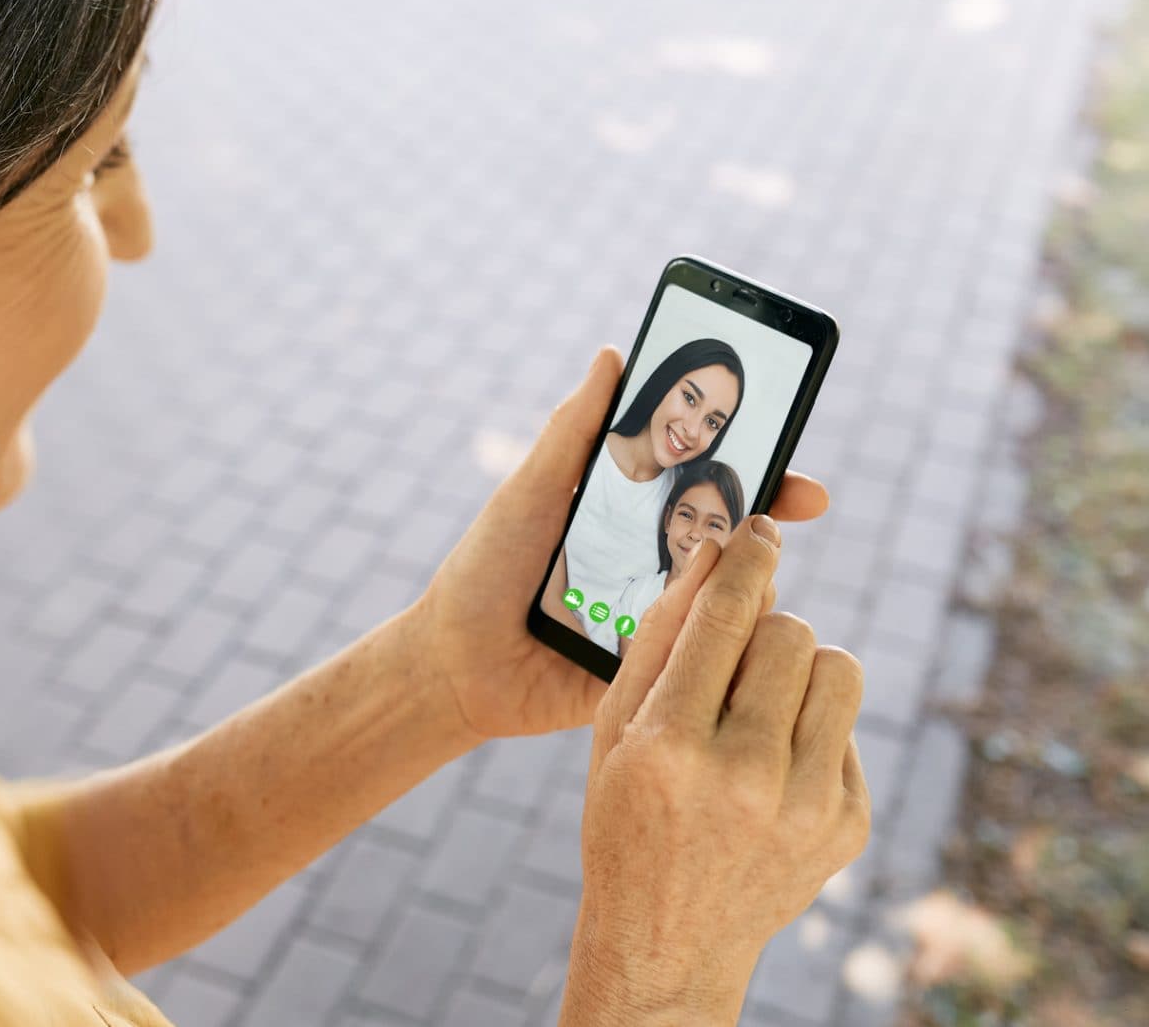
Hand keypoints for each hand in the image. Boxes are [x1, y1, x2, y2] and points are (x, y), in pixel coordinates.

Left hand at [410, 346, 829, 742]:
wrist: (452, 661)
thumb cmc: (486, 569)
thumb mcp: (529, 491)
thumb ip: (574, 430)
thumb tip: (614, 354)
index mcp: (633, 521)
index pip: (709, 488)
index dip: (757, 469)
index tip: (789, 450)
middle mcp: (657, 569)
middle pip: (737, 543)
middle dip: (773, 522)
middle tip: (798, 502)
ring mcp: (660, 623)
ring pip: (731, 600)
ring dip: (745, 578)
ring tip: (732, 559)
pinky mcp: (654, 676)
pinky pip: (702, 659)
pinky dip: (715, 640)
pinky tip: (715, 626)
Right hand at [560, 517, 870, 1025]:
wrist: (668, 936)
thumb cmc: (627, 813)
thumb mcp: (614, 727)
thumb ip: (659, 638)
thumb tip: (711, 554)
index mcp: (671, 745)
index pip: (726, 619)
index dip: (748, 561)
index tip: (762, 526)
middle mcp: (744, 775)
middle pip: (791, 634)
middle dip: (765, 629)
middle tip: (737, 657)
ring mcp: (805, 806)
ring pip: (838, 669)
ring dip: (801, 668)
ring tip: (764, 700)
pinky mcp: (849, 826)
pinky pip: (848, 729)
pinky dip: (812, 727)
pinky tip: (773, 763)